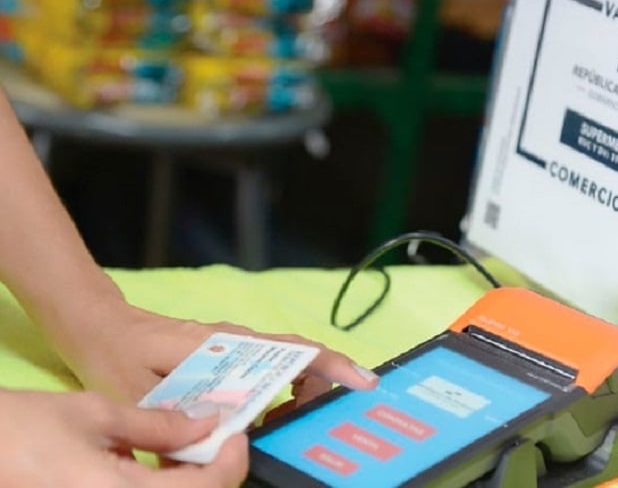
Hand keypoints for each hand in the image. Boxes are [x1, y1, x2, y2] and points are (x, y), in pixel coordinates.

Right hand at [0, 389, 246, 487]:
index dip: (230, 464)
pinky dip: (163, 487)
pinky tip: (159, 467)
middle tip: (214, 441)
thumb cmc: (25, 429)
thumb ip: (159, 424)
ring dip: (189, 482)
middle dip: (212, 474)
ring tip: (188, 449)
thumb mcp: (98, 415)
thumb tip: (207, 422)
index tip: (235, 435)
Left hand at [47, 298, 378, 405]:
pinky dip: (277, 392)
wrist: (99, 325)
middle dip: (321, 386)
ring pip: (284, 363)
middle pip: (299, 356)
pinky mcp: (227, 352)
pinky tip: (265, 416)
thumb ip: (173, 425)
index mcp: (225, 345)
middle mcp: (238, 340)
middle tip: (317, 421)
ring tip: (290, 425)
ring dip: (298, 392)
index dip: (331, 365)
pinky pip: (265, 370)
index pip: (291, 350)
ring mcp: (235, 344)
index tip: (361, 381)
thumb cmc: (118, 354)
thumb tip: (213, 450)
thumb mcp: (139, 394)